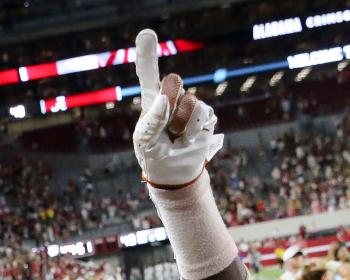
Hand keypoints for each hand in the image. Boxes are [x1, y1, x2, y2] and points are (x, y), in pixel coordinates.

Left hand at [133, 29, 222, 188]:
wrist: (173, 174)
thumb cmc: (153, 155)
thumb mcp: (145, 141)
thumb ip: (151, 119)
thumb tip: (164, 99)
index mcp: (152, 102)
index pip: (149, 75)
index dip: (148, 55)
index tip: (146, 34)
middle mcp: (171, 99)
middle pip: (173, 80)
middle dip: (170, 99)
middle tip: (166, 123)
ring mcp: (189, 106)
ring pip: (189, 100)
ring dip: (180, 123)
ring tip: (175, 136)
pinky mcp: (205, 116)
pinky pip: (202, 113)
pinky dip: (193, 130)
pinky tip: (187, 139)